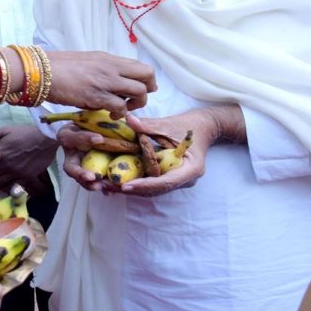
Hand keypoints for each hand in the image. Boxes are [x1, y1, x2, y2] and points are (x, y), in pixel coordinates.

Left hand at [0, 123, 56, 195]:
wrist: (45, 139)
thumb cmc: (25, 133)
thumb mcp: (6, 130)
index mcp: (0, 153)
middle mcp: (7, 165)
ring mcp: (17, 173)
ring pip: (1, 184)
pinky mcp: (26, 178)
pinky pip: (13, 186)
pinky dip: (8, 185)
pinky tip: (8, 180)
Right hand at [45, 50, 156, 116]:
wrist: (42, 71)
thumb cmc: (59, 67)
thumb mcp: (87, 61)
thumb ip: (103, 68)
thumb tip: (114, 77)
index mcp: (109, 59)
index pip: (141, 66)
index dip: (146, 81)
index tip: (138, 90)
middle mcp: (111, 67)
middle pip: (147, 76)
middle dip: (148, 91)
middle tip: (135, 100)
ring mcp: (105, 81)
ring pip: (139, 92)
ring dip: (135, 104)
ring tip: (120, 109)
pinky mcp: (97, 96)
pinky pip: (121, 106)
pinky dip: (119, 113)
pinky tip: (109, 114)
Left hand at [57, 107, 231, 195]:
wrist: (204, 127)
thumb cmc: (189, 125)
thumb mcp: (168, 124)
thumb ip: (148, 125)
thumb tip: (127, 120)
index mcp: (190, 169)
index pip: (165, 182)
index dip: (144, 185)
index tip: (125, 186)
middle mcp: (184, 179)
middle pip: (156, 190)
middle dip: (132, 189)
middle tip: (107, 187)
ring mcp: (178, 180)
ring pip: (152, 190)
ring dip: (130, 188)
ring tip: (106, 186)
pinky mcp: (170, 177)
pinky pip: (151, 183)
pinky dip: (135, 182)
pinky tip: (116, 180)